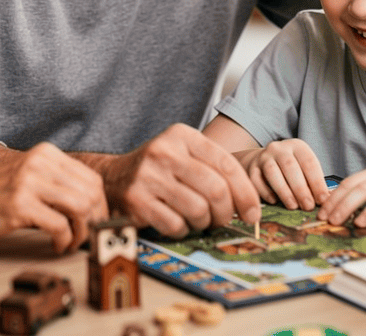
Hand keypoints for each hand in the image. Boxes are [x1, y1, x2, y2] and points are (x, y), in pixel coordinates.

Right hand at [0, 142, 107, 252]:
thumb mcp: (29, 175)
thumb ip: (56, 182)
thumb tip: (92, 205)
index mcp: (46, 153)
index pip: (91, 178)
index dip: (100, 204)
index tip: (95, 221)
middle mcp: (40, 163)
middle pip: (90, 193)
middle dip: (94, 219)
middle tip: (87, 235)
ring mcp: (30, 182)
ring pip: (80, 208)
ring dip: (81, 231)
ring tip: (72, 241)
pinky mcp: (20, 204)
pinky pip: (60, 226)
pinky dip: (64, 241)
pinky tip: (56, 245)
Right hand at [97, 123, 260, 236]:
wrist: (111, 178)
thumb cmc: (158, 170)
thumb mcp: (183, 154)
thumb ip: (214, 169)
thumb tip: (251, 204)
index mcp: (181, 135)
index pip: (226, 163)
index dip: (246, 192)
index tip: (253, 212)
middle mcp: (164, 151)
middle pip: (216, 189)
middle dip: (226, 212)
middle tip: (223, 219)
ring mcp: (148, 176)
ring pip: (198, 210)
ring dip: (204, 222)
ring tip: (197, 219)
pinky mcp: (136, 201)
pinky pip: (176, 225)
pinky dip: (183, 230)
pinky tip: (177, 222)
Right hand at [235, 139, 328, 211]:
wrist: (265, 161)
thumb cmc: (292, 170)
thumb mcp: (305, 169)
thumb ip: (314, 183)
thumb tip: (327, 202)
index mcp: (297, 146)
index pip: (309, 162)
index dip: (317, 182)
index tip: (323, 200)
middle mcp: (279, 148)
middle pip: (290, 166)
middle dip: (301, 188)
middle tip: (308, 206)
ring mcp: (263, 157)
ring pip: (272, 172)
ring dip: (284, 191)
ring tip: (293, 206)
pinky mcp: (251, 168)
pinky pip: (256, 180)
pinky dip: (265, 192)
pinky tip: (274, 201)